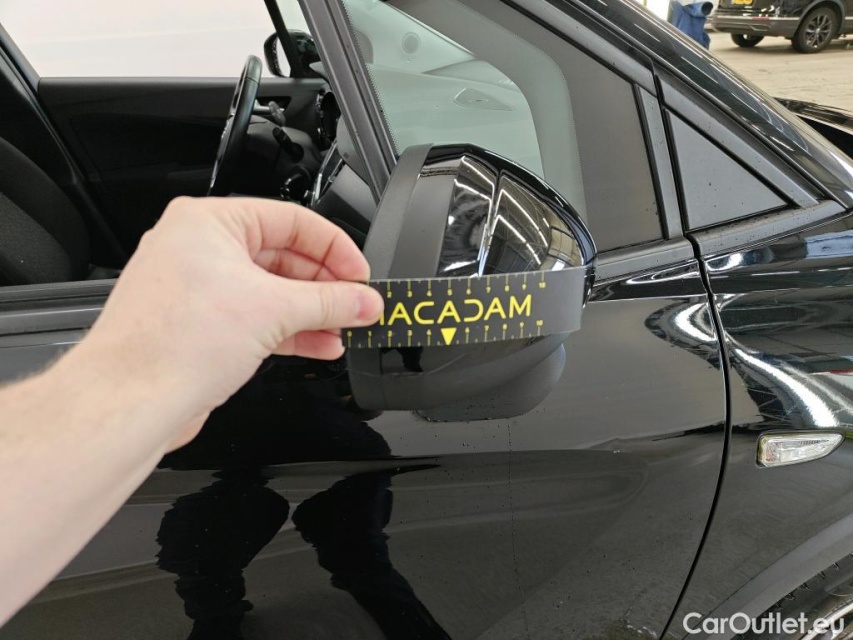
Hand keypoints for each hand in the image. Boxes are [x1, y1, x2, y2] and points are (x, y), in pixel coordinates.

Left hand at [60, 197, 382, 448]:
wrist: (130, 401)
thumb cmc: (171, 345)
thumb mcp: (273, 311)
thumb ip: (330, 303)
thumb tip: (364, 300)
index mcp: (208, 223)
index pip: (291, 221)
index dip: (334, 248)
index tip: (360, 274)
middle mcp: (199, 249)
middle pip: (283, 257)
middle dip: (326, 286)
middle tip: (359, 305)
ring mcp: (199, 289)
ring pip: (272, 292)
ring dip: (313, 313)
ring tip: (346, 328)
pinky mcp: (201, 326)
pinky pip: (256, 318)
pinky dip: (290, 330)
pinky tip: (319, 345)